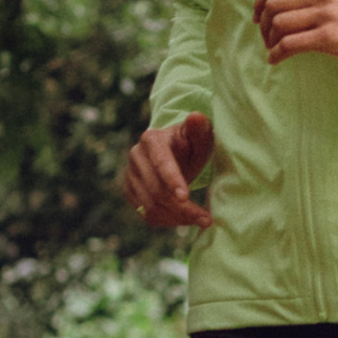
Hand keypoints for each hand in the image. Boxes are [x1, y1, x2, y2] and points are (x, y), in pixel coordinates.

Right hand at [124, 111, 213, 226]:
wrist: (176, 151)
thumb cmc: (192, 142)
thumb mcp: (200, 135)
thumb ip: (199, 128)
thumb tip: (196, 116)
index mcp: (152, 139)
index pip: (161, 162)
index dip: (172, 180)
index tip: (186, 197)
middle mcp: (136, 156)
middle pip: (156, 190)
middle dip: (182, 208)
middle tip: (206, 219)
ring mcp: (130, 175)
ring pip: (150, 206)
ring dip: (177, 218)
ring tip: (201, 220)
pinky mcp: (130, 192)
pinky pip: (146, 214)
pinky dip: (167, 221)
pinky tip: (185, 219)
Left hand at [252, 0, 337, 69]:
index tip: (258, 13)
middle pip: (274, 3)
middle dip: (263, 22)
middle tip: (265, 34)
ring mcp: (325, 14)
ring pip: (280, 23)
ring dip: (270, 39)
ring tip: (272, 47)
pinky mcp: (329, 37)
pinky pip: (291, 44)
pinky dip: (278, 53)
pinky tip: (276, 59)